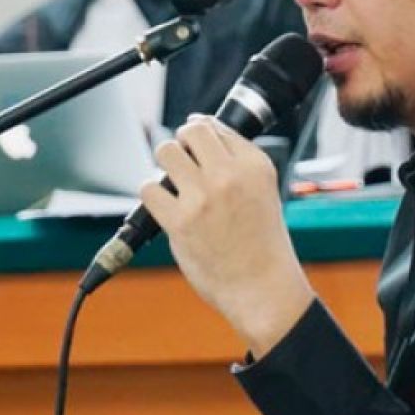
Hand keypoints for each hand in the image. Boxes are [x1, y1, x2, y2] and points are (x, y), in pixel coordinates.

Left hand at [141, 116, 314, 357]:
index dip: (201, 135)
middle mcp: (229, 175)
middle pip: (189, 131)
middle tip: (184, 164)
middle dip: (182, 144)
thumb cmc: (262, 242)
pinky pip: (149, 188)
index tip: (197, 148)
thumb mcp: (264, 189)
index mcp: (254, 165)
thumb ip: (235, 159)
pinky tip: (166, 206)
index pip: (215, 126)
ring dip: (165, 165)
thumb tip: (197, 126)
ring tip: (175, 185)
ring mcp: (203, 197)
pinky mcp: (180, 221)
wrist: (263, 288)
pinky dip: (152, 195)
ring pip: (165, 152)